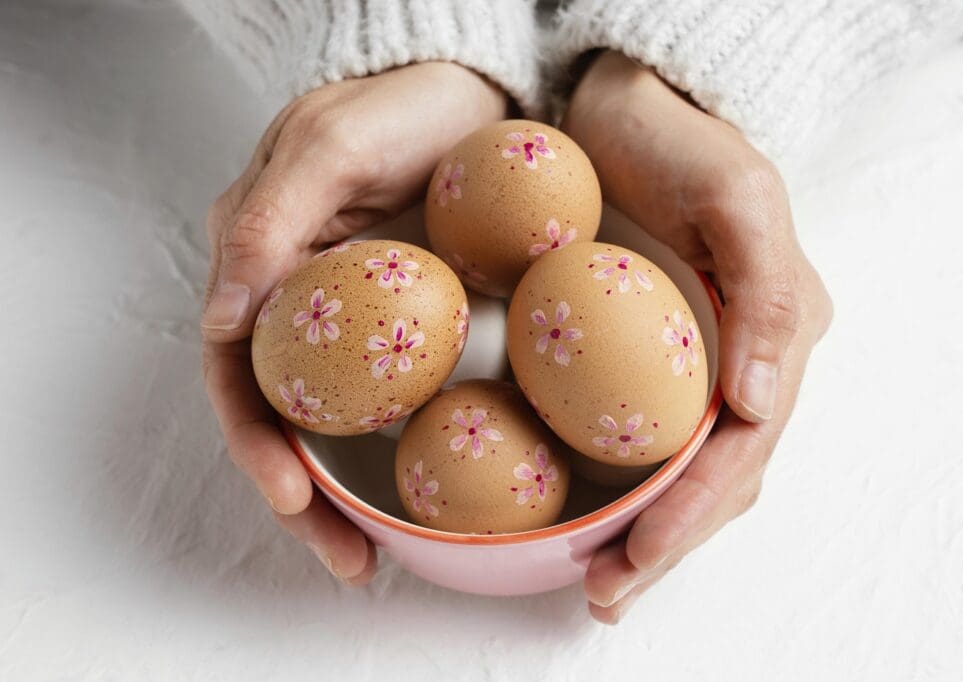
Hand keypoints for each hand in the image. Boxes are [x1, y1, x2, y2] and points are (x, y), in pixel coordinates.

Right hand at [201, 63, 506, 583]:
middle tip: (349, 561)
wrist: (474, 88)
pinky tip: (422, 490)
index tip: (292, 503)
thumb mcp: (328, 149)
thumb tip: (220, 323)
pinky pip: (393, 394)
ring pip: (335, 420)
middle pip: (284, 416)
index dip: (258, 446)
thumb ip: (268, 225)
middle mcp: (295, 299)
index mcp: (256, 262)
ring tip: (377, 556)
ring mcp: (353, 314)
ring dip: (349, 491)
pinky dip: (399, 449)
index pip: (239, 375)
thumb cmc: (397, 105)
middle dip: (304, 496)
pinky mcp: (408, 319)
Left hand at [562, 51, 832, 622]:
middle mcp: (742, 357)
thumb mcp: (736, 196)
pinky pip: (638, 433)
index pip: (743, 449)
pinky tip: (588, 517)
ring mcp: (694, 358)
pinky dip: (620, 484)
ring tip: (599, 583)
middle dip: (667, 544)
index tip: (637, 562)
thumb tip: (760, 406)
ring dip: (646, 531)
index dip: (694, 515)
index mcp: (777, 333)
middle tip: (608, 597)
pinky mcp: (642, 351)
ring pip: (681, 468)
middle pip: (716, 476)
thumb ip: (764, 296)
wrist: (617, 102)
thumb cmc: (679, 140)